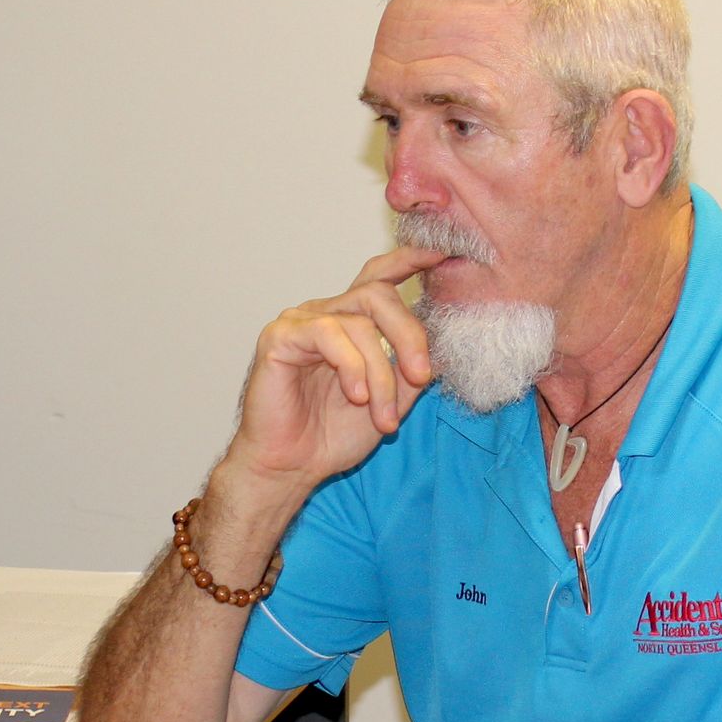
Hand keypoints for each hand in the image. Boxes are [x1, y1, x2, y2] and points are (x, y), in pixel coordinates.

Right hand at [226, 246, 443, 495]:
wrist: (290, 467)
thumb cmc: (332, 436)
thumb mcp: (390, 402)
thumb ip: (410, 371)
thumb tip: (440, 349)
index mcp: (350, 324)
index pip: (380, 279)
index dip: (409, 261)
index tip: (442, 254)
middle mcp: (326, 315)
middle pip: (378, 294)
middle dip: (409, 334)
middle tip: (422, 375)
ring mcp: (300, 323)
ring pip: (359, 323)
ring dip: (381, 373)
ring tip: (383, 416)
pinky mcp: (279, 337)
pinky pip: (327, 334)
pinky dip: (351, 365)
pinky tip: (356, 395)